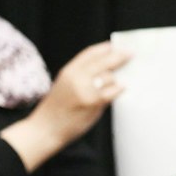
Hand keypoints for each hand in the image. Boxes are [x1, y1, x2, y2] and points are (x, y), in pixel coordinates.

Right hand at [1, 41, 129, 169]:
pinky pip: (112, 91)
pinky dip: (119, 89)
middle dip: (120, 56)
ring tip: (127, 76)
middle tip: (131, 54)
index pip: (90, 53)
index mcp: (68, 71)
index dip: (105, 48)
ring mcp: (85, 89)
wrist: (45, 129)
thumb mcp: (64, 85)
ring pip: (109, 77)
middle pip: (104, 61)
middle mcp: (76, 77)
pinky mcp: (93, 102)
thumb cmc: (56, 109)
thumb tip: (106, 70)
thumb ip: (81, 75)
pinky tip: (123, 88)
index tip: (116, 45)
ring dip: (120, 77)